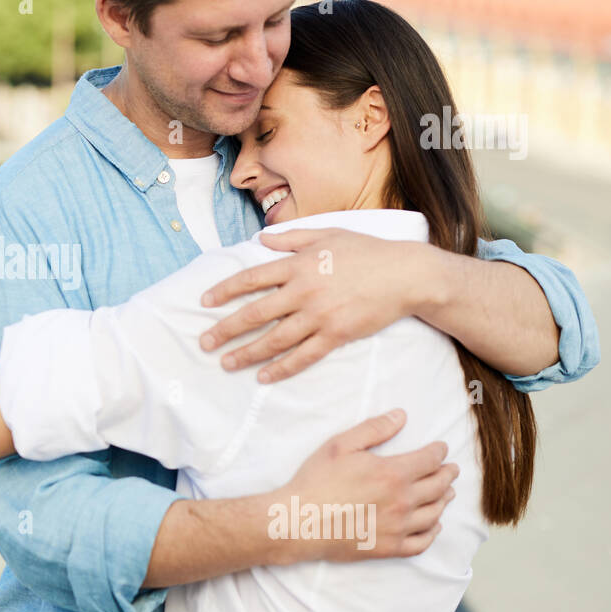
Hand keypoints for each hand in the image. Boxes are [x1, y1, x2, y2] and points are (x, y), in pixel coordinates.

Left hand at [199, 228, 427, 381]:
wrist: (406, 274)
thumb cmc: (367, 251)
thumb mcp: (328, 234)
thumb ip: (292, 238)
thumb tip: (262, 239)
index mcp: (298, 265)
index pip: (251, 278)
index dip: (225, 290)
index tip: (205, 301)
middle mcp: (304, 290)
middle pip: (256, 313)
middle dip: (226, 329)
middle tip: (204, 342)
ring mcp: (320, 315)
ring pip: (275, 339)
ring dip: (247, 353)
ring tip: (226, 363)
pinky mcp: (337, 334)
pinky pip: (304, 356)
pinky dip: (282, 368)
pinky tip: (264, 377)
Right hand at [272, 409, 455, 561]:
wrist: (300, 522)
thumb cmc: (317, 481)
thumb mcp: (341, 445)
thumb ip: (374, 429)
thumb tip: (401, 416)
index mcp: (393, 473)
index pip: (430, 460)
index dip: (439, 452)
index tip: (442, 448)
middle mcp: (403, 501)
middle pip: (438, 486)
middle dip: (448, 474)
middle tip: (452, 469)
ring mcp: (398, 527)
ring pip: (434, 513)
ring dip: (444, 500)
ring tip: (448, 493)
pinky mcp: (390, 548)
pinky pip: (422, 542)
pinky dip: (433, 532)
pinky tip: (434, 525)